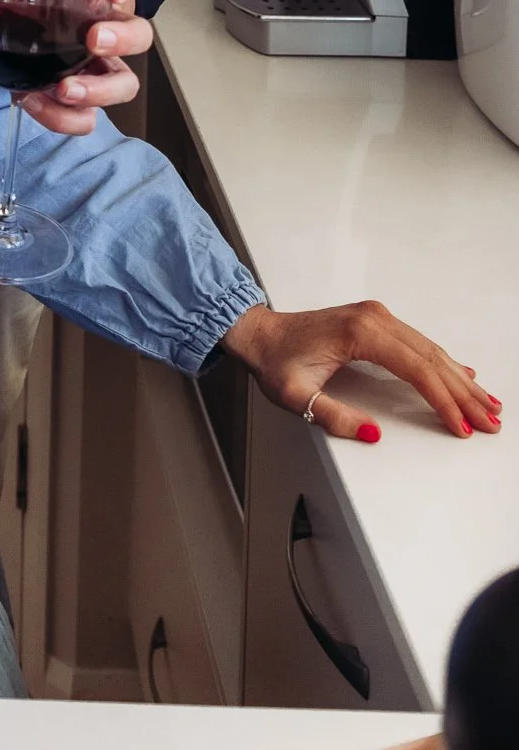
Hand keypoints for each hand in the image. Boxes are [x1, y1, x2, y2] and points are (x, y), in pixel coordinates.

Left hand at [0, 0, 147, 136]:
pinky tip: (31, 101)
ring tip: (64, 89)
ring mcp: (97, 63)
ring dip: (100, 90)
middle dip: (121, 40)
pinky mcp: (79, 92)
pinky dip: (64, 116)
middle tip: (91, 41)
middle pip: (139, 35)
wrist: (14, 11)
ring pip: (124, 83)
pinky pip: (87, 114)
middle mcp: (106, 24)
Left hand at [222, 299, 502, 441]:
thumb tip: (372, 433)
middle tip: (490, 420)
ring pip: (430, 350)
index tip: (461, 426)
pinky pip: (418, 344)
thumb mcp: (295, 395)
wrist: (260, 334)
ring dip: (459, 379)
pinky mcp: (375, 321)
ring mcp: (376, 317)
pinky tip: (463, 373)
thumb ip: (333, 417)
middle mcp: (374, 318)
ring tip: (487, 404)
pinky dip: (443, 363)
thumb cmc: (276, 361)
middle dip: (463, 393)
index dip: (442, 401)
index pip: (416, 370)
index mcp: (359, 332)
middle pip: (431, 359)